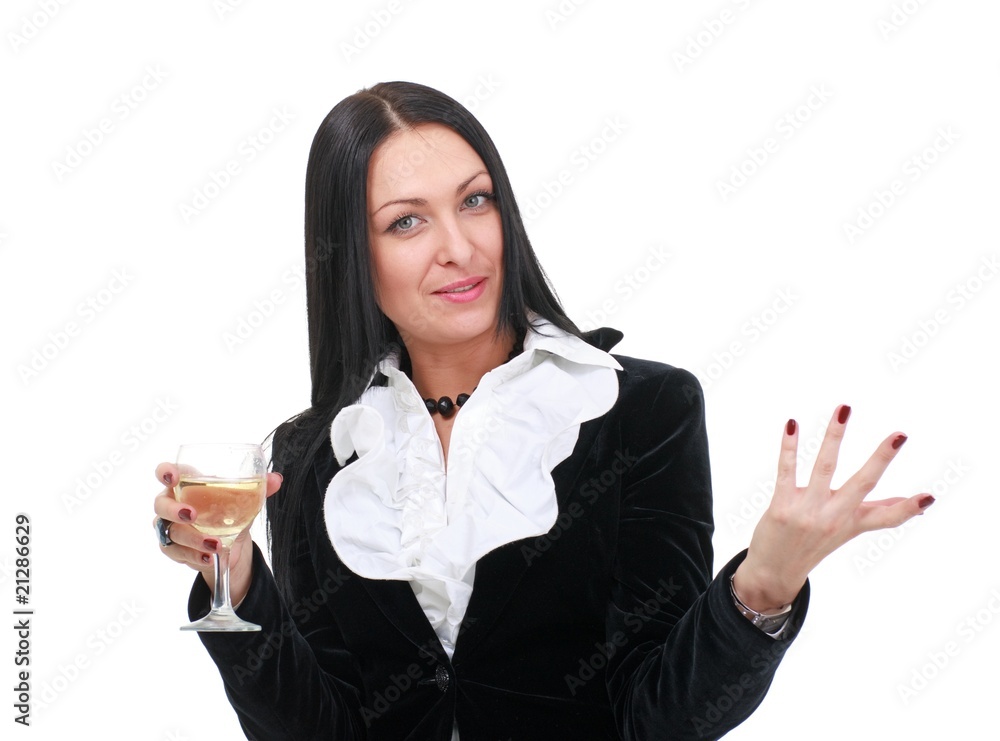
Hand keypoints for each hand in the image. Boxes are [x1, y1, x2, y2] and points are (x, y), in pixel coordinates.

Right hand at [152, 462, 282, 605]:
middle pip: (161, 504)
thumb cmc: (229, 512)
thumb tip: (276, 479)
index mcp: (187, 485)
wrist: (230, 544)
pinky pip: (177, 552)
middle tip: (192, 514)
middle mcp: (173, 504)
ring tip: (215, 544)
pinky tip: (209, 557)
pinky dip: (194, 556)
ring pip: (170, 532)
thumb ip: (258, 488)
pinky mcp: (172, 548)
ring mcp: (170, 527)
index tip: (172, 477)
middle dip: (174, 509)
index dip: (165, 472)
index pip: (167, 473)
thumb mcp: (245, 501)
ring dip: (193, 538)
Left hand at [733, 405, 933, 612]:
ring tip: (844, 410)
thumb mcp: (849, 530)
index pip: (887, 518)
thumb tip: (921, 506)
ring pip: (824, 467)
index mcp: (852, 522)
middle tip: (901, 435)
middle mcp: (833, 516)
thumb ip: (879, 512)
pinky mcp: (782, 506)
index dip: (908, 509)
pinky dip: (790, 446)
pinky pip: (786, 470)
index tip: (930, 496)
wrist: (774, 571)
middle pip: (862, 484)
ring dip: (834, 436)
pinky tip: (793, 424)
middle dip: (882, 459)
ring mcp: (807, 511)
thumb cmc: (813, 544)